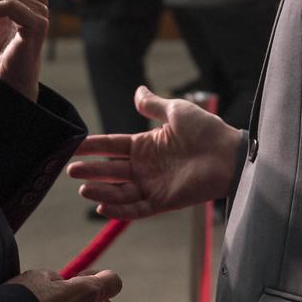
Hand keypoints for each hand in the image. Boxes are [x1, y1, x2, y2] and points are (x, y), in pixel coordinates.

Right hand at [67, 87, 243, 218]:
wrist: (230, 153)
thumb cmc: (207, 129)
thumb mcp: (176, 111)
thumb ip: (153, 105)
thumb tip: (137, 90)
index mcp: (145, 145)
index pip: (111, 146)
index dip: (92, 146)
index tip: (72, 146)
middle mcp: (145, 167)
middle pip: (110, 170)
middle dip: (91, 171)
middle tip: (71, 170)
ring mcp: (153, 185)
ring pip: (120, 192)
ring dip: (101, 192)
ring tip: (84, 189)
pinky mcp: (164, 202)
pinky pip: (138, 209)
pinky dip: (120, 210)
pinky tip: (103, 207)